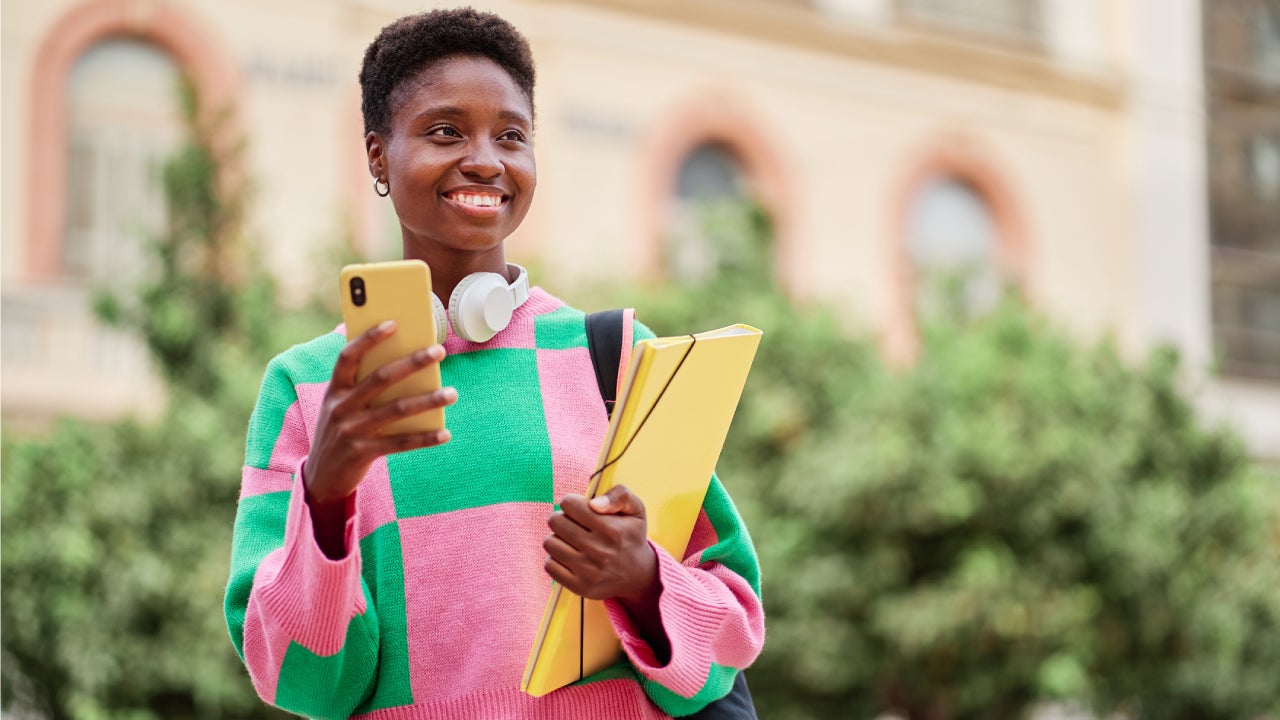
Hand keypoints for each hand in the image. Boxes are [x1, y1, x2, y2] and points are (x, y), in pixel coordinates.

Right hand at [303, 321, 456, 505]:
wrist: (320, 477)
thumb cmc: (340, 431)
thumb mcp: (342, 405)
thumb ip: (363, 386)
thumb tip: (404, 362)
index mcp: (334, 390)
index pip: (348, 356)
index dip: (368, 338)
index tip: (393, 323)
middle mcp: (340, 407)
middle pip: (380, 378)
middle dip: (412, 362)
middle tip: (439, 351)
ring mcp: (351, 431)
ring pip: (396, 410)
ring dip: (427, 400)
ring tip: (452, 393)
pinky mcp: (363, 452)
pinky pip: (400, 443)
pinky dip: (425, 438)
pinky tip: (445, 433)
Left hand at [543, 485, 659, 604]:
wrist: (638, 575)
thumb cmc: (631, 536)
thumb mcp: (636, 509)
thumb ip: (620, 495)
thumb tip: (593, 503)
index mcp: (612, 529)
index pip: (569, 504)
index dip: (572, 502)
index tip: (579, 509)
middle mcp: (600, 551)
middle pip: (556, 521)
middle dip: (561, 518)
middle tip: (573, 524)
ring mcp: (589, 571)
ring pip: (550, 543)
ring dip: (557, 538)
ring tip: (571, 540)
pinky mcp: (580, 587)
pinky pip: (550, 566)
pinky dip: (555, 558)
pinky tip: (569, 556)